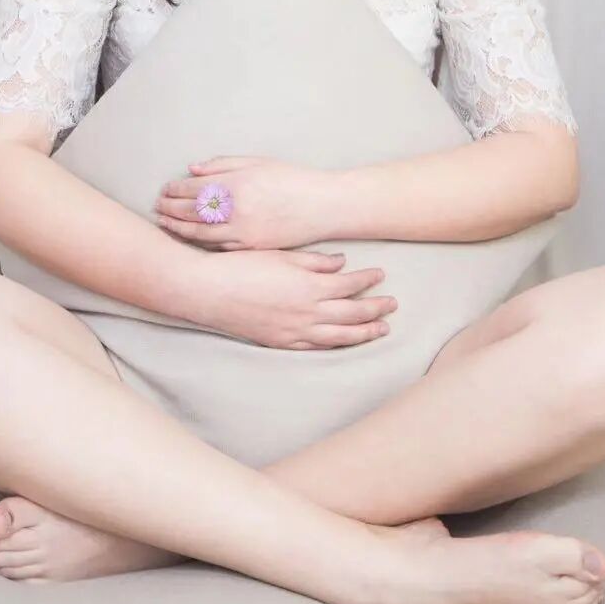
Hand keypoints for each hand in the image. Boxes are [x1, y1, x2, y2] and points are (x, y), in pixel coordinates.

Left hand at [153, 154, 333, 250]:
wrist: (322, 206)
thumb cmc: (292, 179)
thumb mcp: (258, 163)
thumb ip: (223, 164)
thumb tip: (193, 169)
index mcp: (237, 185)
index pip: (194, 189)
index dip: (175, 190)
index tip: (165, 190)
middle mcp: (236, 210)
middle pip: (192, 212)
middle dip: (171, 209)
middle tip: (158, 207)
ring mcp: (244, 233)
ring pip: (201, 233)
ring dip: (179, 228)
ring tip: (166, 223)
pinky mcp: (251, 248)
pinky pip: (219, 247)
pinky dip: (201, 242)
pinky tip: (191, 238)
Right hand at [189, 248, 397, 349]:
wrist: (211, 291)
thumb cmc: (244, 267)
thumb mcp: (282, 255)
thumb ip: (315, 261)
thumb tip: (341, 263)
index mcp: (310, 286)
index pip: (350, 284)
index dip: (368, 279)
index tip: (381, 274)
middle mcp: (308, 312)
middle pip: (352, 313)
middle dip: (376, 308)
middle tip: (393, 304)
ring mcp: (296, 332)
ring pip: (340, 336)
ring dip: (364, 332)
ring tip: (381, 329)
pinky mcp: (281, 343)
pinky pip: (317, 348)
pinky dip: (335, 346)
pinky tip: (344, 343)